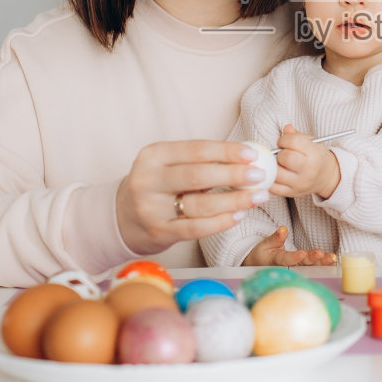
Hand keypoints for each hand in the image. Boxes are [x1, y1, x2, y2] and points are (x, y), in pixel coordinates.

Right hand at [113, 140, 271, 255]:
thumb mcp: (168, 166)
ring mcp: (151, 208)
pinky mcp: (158, 232)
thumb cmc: (157, 187)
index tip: (252, 155)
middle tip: (259, 175)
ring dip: (234, 200)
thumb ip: (200, 161)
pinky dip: (220, 222)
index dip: (226, 151)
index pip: (196, 149)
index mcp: (153, 155)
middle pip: (198, 175)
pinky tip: (238, 215)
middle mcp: (148, 180)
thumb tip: (245, 157)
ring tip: (257, 197)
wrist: (122, 218)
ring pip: (200, 204)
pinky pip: (195, 228)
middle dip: (233, 174)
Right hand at [243, 226, 334, 266]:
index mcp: (277, 261)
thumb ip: (275, 238)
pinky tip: (334, 260)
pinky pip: (314, 266)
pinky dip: (324, 264)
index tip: (301, 254)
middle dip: (312, 259)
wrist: (262, 266)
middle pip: (302, 264)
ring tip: (332, 257)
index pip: (286, 260)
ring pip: (311, 266)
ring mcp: (297, 268)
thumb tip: (283, 229)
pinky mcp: (303, 267)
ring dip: (322, 262)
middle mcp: (289, 267)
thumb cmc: (263, 255)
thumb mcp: (265, 245)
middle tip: (321, 254)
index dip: (294, 258)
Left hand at [270, 124, 341, 200]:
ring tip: (277, 163)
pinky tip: (273, 173)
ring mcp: (300, 183)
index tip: (284, 142)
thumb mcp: (311, 142)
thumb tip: (287, 128)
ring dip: (273, 166)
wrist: (326, 177)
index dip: (284, 139)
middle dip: (279, 153)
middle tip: (281, 154)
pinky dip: (269, 179)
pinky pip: (274, 187)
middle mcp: (309, 170)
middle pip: (285, 158)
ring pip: (277, 174)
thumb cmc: (316, 157)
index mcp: (314, 154)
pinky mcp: (292, 193)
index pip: (293, 142)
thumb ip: (296, 135)